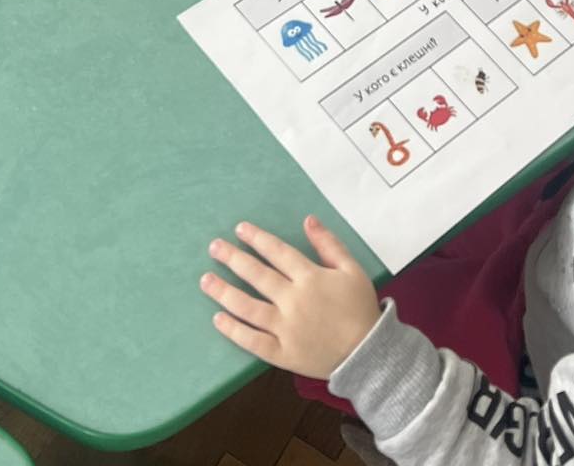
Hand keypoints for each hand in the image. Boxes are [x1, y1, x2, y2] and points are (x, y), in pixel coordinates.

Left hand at [201, 216, 380, 379]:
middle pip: (257, 275)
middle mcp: (293, 300)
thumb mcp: (352, 269)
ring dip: (224, 292)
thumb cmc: (359, 308)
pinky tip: (218, 319)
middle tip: (213, 247)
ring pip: (248, 307)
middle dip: (233, 258)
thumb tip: (308, 219)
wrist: (367, 353)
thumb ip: (329, 244)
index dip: (257, 238)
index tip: (239, 229)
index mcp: (310, 277)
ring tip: (206, 280)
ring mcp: (285, 328)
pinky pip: (253, 341)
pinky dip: (234, 330)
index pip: (277, 252)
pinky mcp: (282, 353)